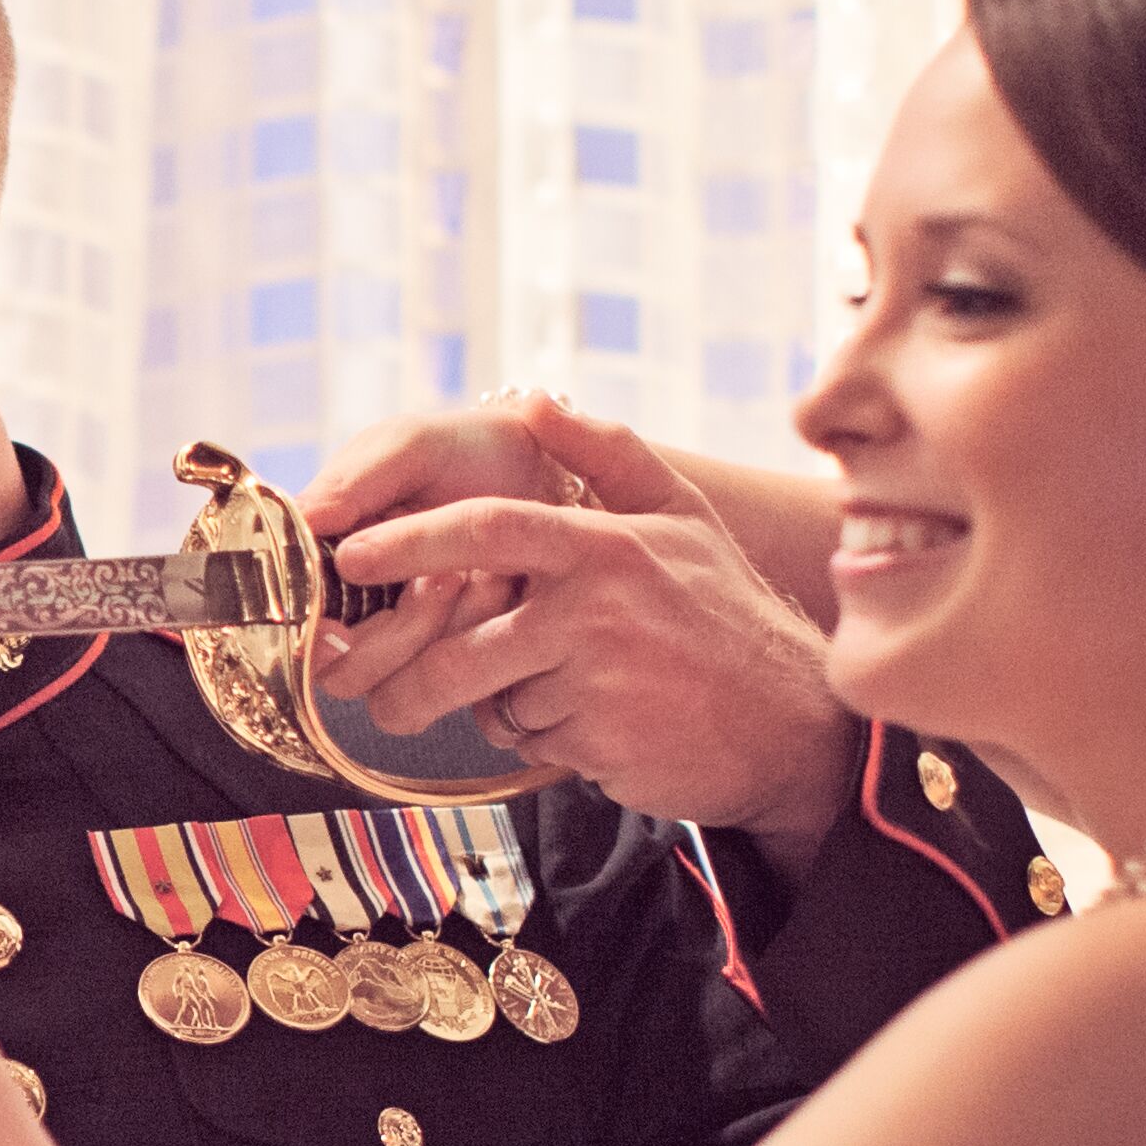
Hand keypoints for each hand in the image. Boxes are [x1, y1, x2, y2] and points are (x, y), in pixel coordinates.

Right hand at [292, 404, 570, 670]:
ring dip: (435, 636)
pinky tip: (502, 595)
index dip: (307, 633)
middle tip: (439, 577)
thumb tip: (302, 519)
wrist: (550, 467)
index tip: (336, 624)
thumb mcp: (410, 447)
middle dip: (391, 636)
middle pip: (340, 674)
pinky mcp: (459, 662)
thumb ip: (354, 479)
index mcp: (327, 560)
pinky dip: (478, 644)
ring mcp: (410, 644)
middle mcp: (360, 611)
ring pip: (393, 692)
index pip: (292, 622)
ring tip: (476, 576)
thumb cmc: (469, 452)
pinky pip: (451, 689)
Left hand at [309, 395, 849, 859]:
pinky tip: (595, 725)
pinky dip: (541, 739)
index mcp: (608, 544)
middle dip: (410, 681)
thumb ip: (609, 454)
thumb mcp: (683, 518)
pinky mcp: (600, 742)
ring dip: (500, 708)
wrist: (791, 725)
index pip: (489, 529)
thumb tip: (533, 402)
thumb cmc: (725, 615)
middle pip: (463, 648)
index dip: (412, 540)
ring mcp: (600, 679)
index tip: (354, 555)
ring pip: (494, 700)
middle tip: (385, 696)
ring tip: (550, 696)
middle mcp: (599, 607)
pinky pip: (529, 741)